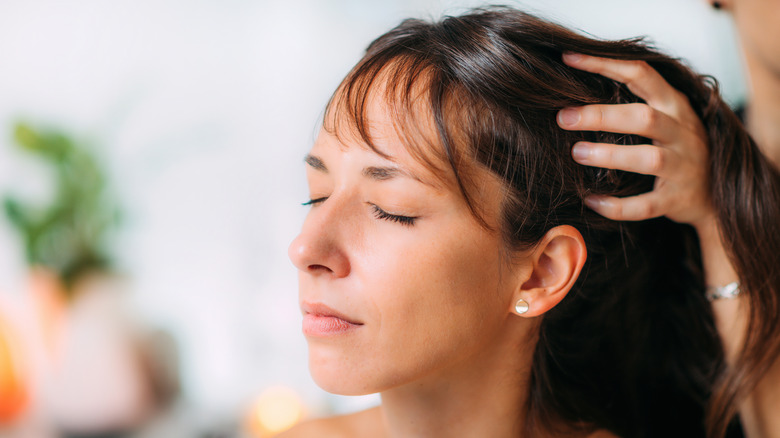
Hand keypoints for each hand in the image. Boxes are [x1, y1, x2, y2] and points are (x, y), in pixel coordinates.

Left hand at [557, 53, 714, 230]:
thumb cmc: (676, 149)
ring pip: (648, 158)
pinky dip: (617, 206)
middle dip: (601, 116)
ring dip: (610, 156)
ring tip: (576, 152)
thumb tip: (576, 93)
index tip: (569, 59)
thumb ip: (634, 103)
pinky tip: (591, 201)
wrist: (715, 197)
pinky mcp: (675, 200)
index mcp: (674, 106)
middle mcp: (681, 133)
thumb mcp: (666, 118)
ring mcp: (681, 167)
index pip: (641, 74)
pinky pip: (645, 205)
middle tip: (563, 117)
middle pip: (643, 118)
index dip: (605, 64)